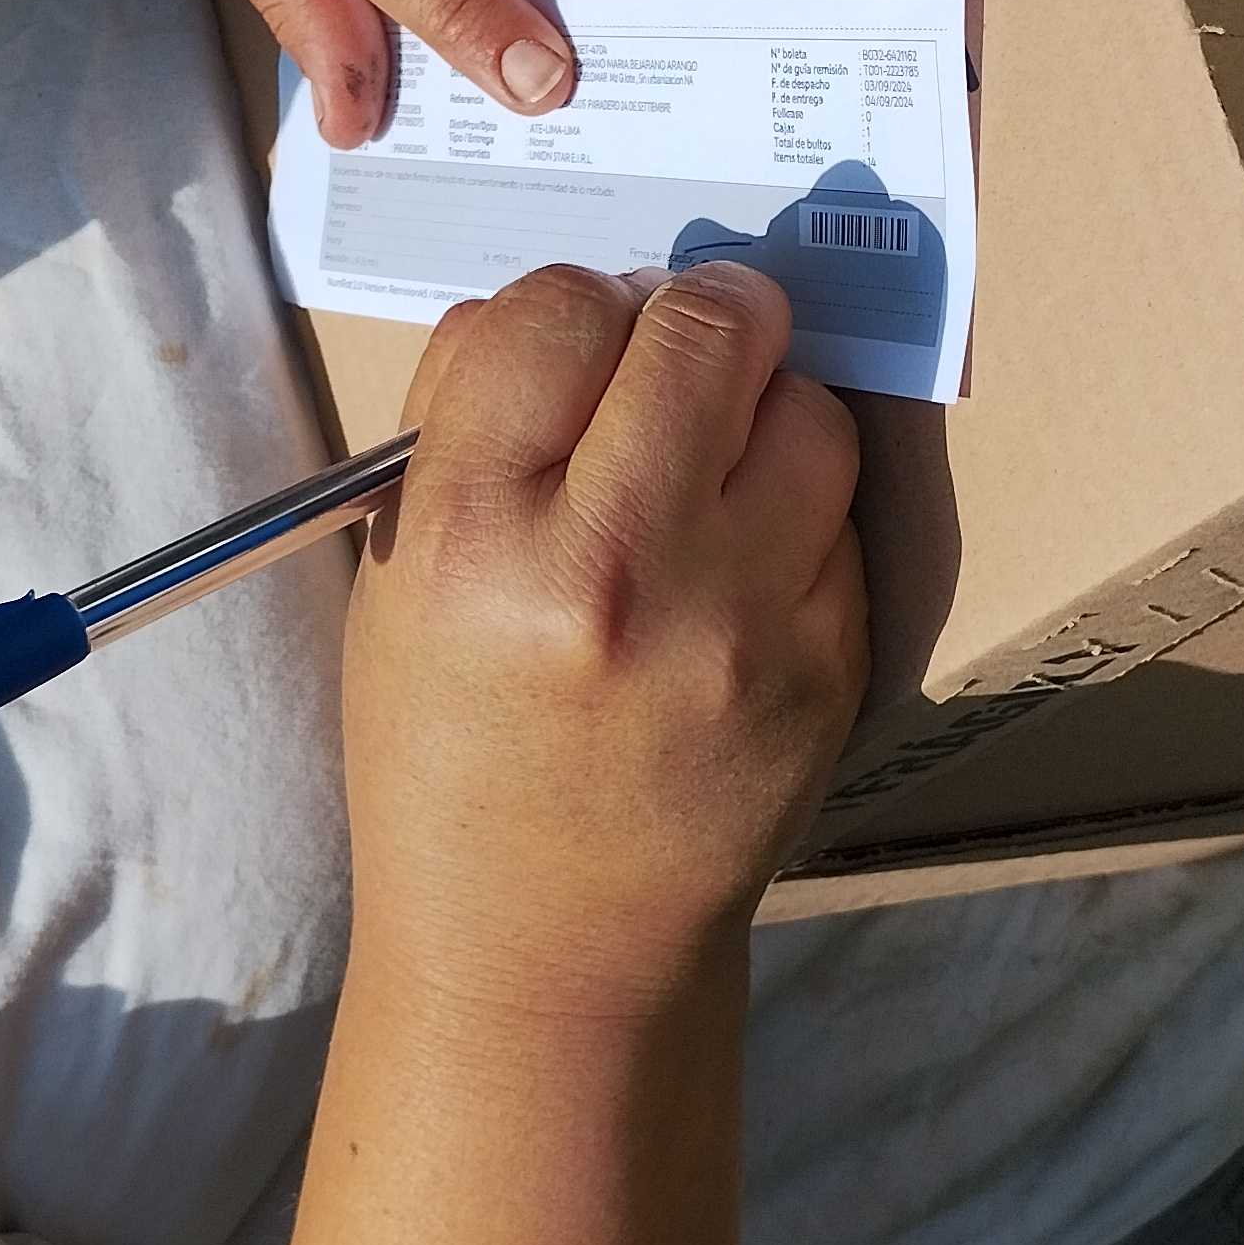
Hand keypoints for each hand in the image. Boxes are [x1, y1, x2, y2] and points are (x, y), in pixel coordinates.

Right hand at [343, 262, 865, 1009]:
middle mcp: (612, 566)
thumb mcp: (400, 577)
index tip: (585, 342)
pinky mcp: (830, 667)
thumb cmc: (452, 745)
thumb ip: (468, 422)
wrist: (546, 943)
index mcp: (474, 535)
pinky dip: (801, 519)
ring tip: (719, 467)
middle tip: (693, 345)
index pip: (558, 310)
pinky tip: (746, 567)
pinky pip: (843, 521)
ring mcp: (739, 620)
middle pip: (711, 331)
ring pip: (807, 414)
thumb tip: (575, 301)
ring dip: (769, 415)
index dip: (578, 309)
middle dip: (705, 315)